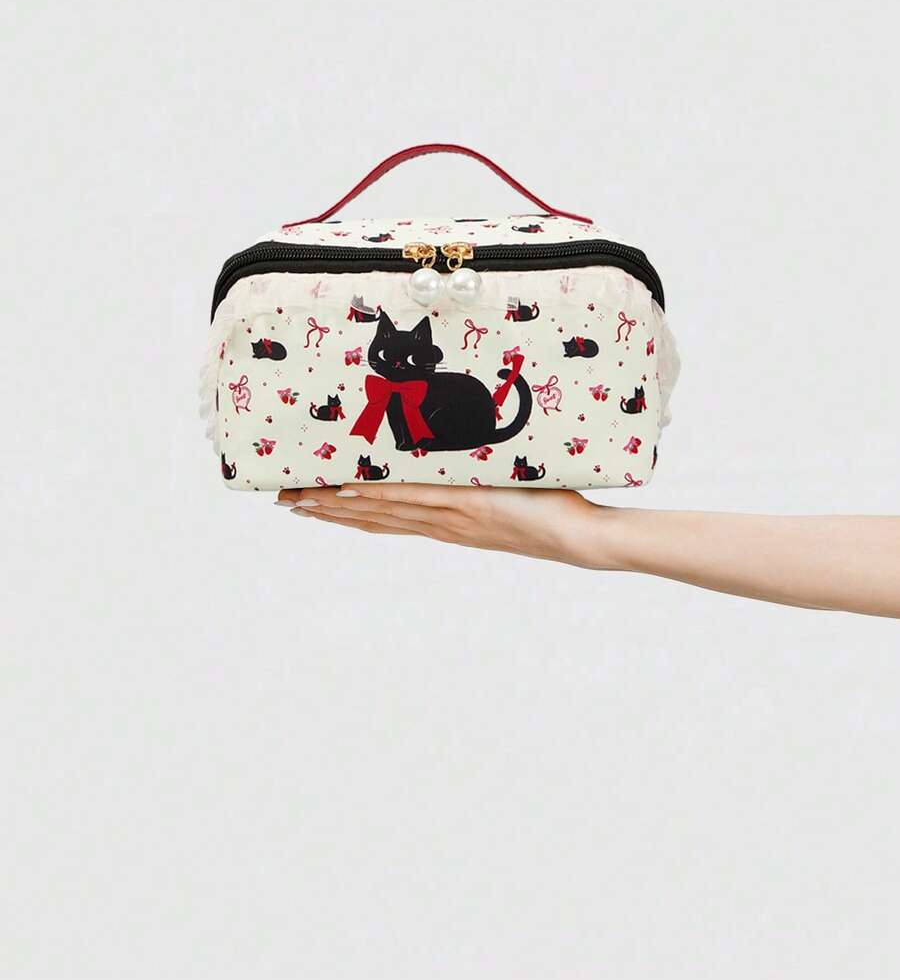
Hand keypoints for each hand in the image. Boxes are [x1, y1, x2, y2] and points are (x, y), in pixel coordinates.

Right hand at [276, 482, 605, 566]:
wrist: (582, 537)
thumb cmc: (555, 513)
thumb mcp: (509, 488)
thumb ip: (484, 472)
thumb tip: (469, 442)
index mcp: (446, 521)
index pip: (384, 516)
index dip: (344, 510)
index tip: (310, 501)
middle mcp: (440, 523)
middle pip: (370, 515)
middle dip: (325, 508)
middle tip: (283, 500)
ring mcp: (449, 516)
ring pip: (382, 509)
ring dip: (338, 504)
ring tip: (301, 497)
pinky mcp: (466, 505)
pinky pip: (413, 499)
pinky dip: (379, 495)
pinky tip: (349, 487)